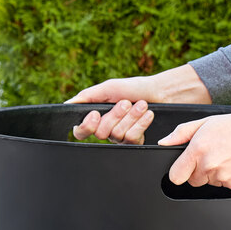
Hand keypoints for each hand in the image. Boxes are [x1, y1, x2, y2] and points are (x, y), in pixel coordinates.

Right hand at [65, 64, 210, 143]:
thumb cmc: (135, 88)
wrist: (162, 93)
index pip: (81, 132)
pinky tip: (147, 115)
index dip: (86, 126)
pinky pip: (131, 139)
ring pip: (117, 135)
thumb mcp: (109, 88)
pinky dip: (140, 125)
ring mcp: (122, 137)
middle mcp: (108, 129)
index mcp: (98, 117)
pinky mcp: (136, 141)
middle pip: (100, 133)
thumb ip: (87, 97)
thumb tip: (68, 105)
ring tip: (141, 105)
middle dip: (115, 116)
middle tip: (126, 103)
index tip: (96, 114)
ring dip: (131, 117)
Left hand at [158, 106, 230, 189]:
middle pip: (193, 181)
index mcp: (198, 150)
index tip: (185, 168)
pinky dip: (229, 177)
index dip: (180, 172)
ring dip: (214, 174)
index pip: (175, 176)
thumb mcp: (207, 123)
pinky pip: (225, 185)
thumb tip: (164, 142)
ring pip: (210, 183)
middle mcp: (209, 166)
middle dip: (198, 171)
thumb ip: (182, 133)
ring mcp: (222, 177)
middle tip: (212, 156)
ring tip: (227, 156)